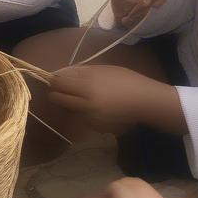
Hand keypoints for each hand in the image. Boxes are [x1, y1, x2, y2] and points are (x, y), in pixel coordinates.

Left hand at [49, 66, 179, 134]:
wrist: (144, 102)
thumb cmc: (126, 80)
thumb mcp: (103, 70)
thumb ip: (80, 72)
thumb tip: (59, 73)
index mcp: (89, 85)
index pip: (60, 83)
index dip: (53, 80)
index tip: (52, 79)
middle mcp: (86, 103)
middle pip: (59, 98)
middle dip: (56, 93)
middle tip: (59, 89)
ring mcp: (90, 117)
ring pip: (69, 109)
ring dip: (69, 103)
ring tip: (82, 96)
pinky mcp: (95, 127)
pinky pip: (81, 117)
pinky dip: (82, 112)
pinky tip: (95, 107)